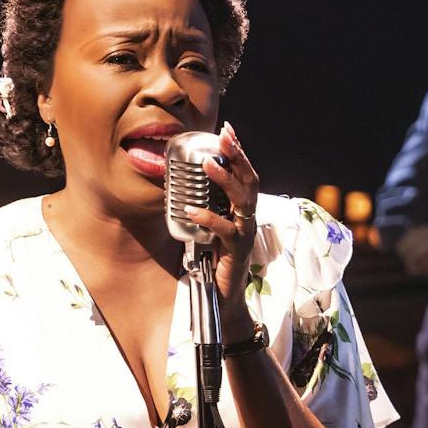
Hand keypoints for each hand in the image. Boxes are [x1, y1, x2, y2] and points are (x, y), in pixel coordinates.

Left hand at [184, 121, 260, 336]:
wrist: (221, 297)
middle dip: (238, 156)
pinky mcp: (238, 250)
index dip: (238, 151)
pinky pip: (226, 230)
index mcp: (240, 209)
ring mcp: (246, 233)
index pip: (244, 174)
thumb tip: (176, 181)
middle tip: (225, 137)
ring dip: (226, 180)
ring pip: (243, 201)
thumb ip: (201, 205)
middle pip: (250, 181)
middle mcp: (248, 217)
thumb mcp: (206, 226)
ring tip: (208, 164)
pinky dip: (209, 218)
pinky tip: (191, 210)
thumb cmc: (211, 260)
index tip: (227, 129)